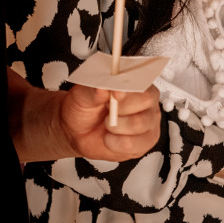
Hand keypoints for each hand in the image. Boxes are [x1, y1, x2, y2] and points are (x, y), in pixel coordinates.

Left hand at [8, 67, 161, 162]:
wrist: (74, 128)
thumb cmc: (79, 107)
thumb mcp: (80, 93)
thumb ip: (94, 87)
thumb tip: (105, 85)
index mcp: (134, 79)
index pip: (145, 77)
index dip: (132, 86)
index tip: (115, 93)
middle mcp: (146, 98)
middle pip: (148, 101)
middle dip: (122, 111)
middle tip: (105, 114)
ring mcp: (149, 120)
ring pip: (144, 124)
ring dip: (120, 130)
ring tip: (104, 129)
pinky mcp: (146, 140)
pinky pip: (141, 144)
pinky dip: (122, 145)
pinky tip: (110, 140)